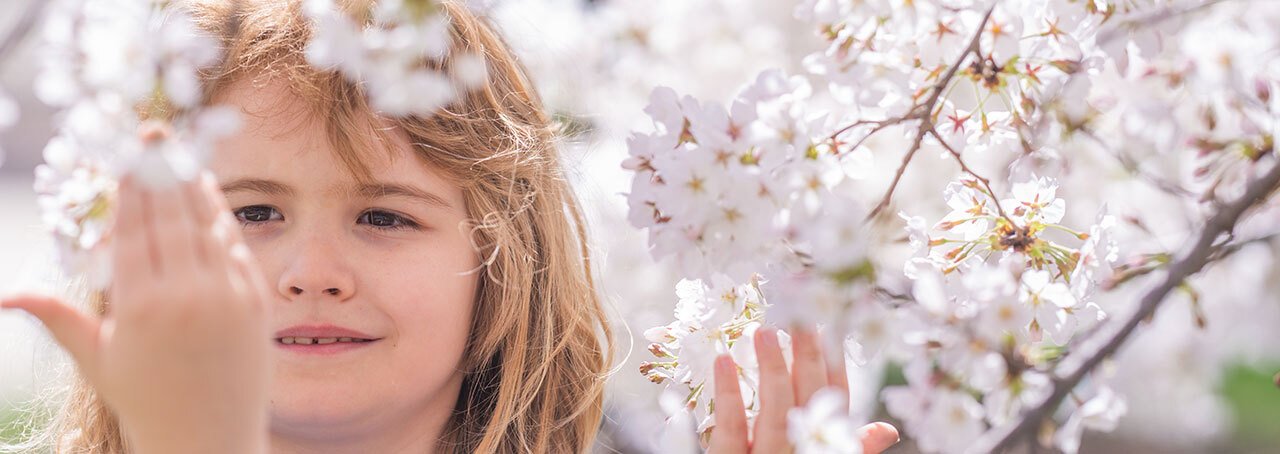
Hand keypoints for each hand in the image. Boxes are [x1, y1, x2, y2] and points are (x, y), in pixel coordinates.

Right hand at [2, 172, 271, 453]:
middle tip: (152, 133)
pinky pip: (237, 249)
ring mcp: (227, 297)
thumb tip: (3, 297)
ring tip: (180, 155)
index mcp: (140, 306)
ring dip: (194, 186)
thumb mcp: (97, 359)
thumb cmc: (145, 400)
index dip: (129, 186)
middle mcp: (187, 295)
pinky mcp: (256, 303)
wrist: (208, 439)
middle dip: (159, 169)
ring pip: (207, 226)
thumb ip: (57, 318)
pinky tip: (211, 198)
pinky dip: (223, 219)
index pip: (132, 230)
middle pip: (170, 216)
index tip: (125, 153)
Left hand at [707, 326, 899, 453]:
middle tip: (799, 312)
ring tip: (764, 331)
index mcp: (825, 452)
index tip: (830, 324)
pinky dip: (728, 395)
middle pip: (808, 399)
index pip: (836, 404)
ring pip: (775, 413)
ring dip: (771, 369)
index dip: (835, 363)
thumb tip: (887, 429)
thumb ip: (851, 451)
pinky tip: (724, 361)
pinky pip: (730, 432)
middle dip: (806, 354)